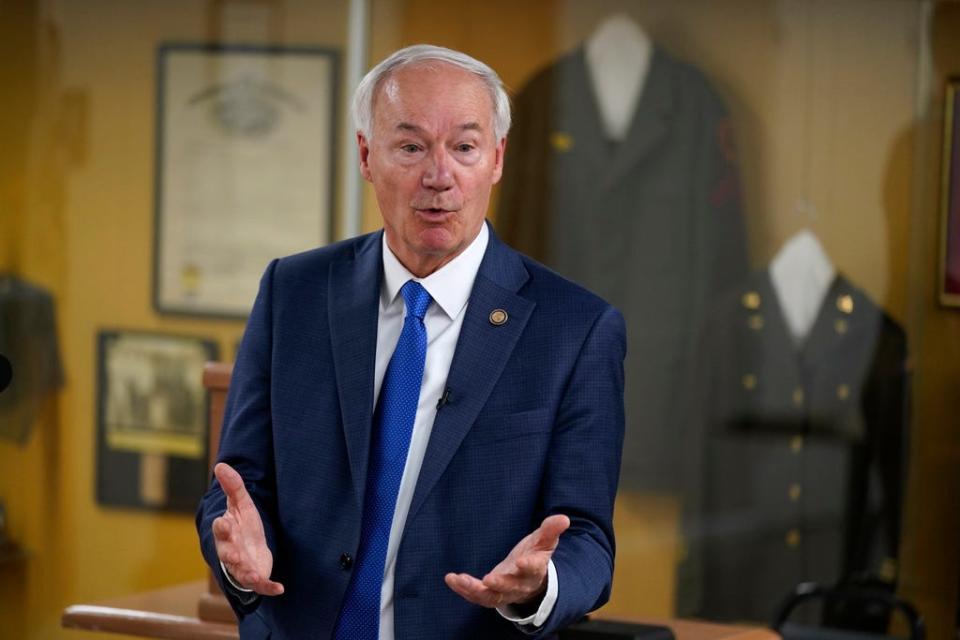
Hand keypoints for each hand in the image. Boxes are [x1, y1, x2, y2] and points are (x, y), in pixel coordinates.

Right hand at [211, 462, 284, 595]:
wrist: (248, 548)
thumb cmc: (243, 525)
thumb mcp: (241, 504)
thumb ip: (233, 486)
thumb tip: (221, 464)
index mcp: (227, 531)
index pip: (221, 528)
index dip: (222, 526)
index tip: (224, 522)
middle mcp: (231, 550)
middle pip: (227, 553)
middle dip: (229, 554)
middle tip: (233, 554)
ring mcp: (242, 566)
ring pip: (241, 572)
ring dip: (246, 574)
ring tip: (254, 576)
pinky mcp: (255, 576)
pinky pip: (261, 585)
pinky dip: (268, 588)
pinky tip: (280, 588)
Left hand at [444, 514, 569, 608]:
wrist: (529, 579)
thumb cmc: (536, 556)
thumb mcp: (544, 542)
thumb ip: (551, 530)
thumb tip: (563, 518)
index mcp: (535, 570)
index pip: (534, 569)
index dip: (528, 566)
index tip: (521, 561)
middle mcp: (520, 585)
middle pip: (511, 587)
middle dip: (500, 584)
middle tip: (489, 579)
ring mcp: (504, 592)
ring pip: (491, 597)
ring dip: (475, 590)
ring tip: (460, 580)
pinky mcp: (491, 594)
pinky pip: (477, 596)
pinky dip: (464, 590)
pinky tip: (451, 579)